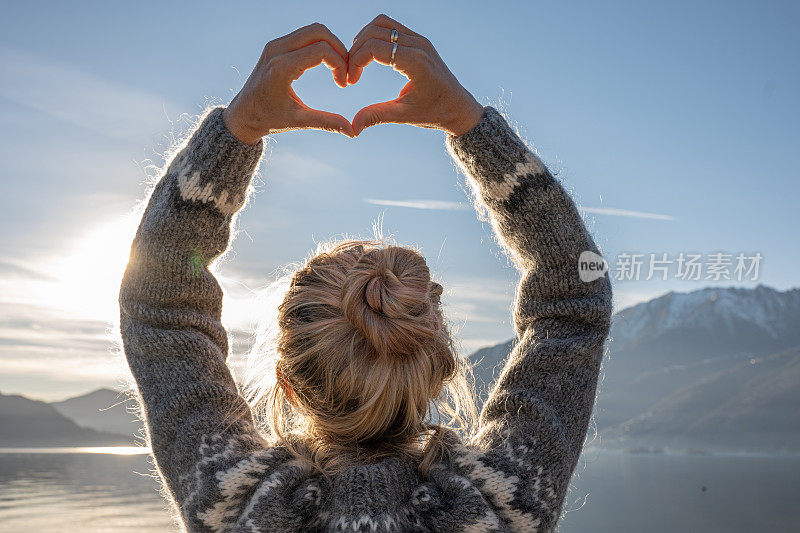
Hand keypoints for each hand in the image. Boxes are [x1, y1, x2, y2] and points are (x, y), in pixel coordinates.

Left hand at [223, 23, 354, 143]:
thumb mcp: (298, 121)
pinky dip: (320, 44)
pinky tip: (325, 64)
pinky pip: (304, 35)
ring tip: (337, 68)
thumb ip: (326, 123)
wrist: (243, 115)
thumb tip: (352, 132)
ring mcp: (275, 45)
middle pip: (319, 32)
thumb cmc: (268, 119)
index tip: (343, 84)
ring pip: (313, 30)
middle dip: (339, 49)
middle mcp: (276, 50)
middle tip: (345, 71)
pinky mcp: (276, 45)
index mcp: (282, 68)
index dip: (340, 64)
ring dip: (330, 45)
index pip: (322, 51)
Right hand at [347, 15, 483, 136]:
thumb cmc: (435, 112)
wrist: (458, 107)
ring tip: (357, 62)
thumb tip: (353, 127)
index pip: (375, 48)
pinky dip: (375, 36)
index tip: (351, 81)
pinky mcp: (418, 40)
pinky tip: (369, 56)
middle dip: (356, 50)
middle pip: (374, 31)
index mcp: (416, 62)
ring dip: (364, 39)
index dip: (356, 61)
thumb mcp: (404, 115)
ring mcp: (419, 39)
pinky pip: (390, 27)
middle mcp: (418, 45)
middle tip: (351, 72)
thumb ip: (377, 116)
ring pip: (381, 23)